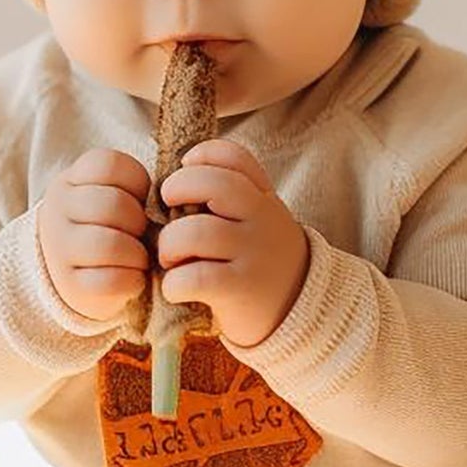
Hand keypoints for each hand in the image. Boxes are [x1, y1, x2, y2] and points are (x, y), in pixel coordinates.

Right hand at [36, 149, 151, 321]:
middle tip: (144, 232)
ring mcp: (59, 250)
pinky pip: (110, 281)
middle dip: (139, 220)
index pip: (109, 165)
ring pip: (108, 245)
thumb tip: (172, 205)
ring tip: (141, 256)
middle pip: (111, 204)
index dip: (138, 182)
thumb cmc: (110, 225)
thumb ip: (138, 190)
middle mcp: (57, 211)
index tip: (141, 199)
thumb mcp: (116, 195)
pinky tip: (134, 277)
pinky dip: (133, 280)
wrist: (75, 271)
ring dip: (137, 253)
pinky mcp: (69, 286)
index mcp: (71, 180)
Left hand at [157, 139, 310, 347]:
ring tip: (171, 259)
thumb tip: (172, 183)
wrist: (298, 310)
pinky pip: (195, 277)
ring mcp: (253, 252)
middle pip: (213, 184)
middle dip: (176, 190)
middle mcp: (262, 218)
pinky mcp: (241, 288)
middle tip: (168, 212)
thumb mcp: (258, 220)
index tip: (187, 168)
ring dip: (168, 245)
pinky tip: (179, 288)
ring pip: (194, 232)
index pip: (234, 157)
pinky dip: (174, 284)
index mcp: (263, 196)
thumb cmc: (260, 260)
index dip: (202, 155)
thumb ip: (229, 197)